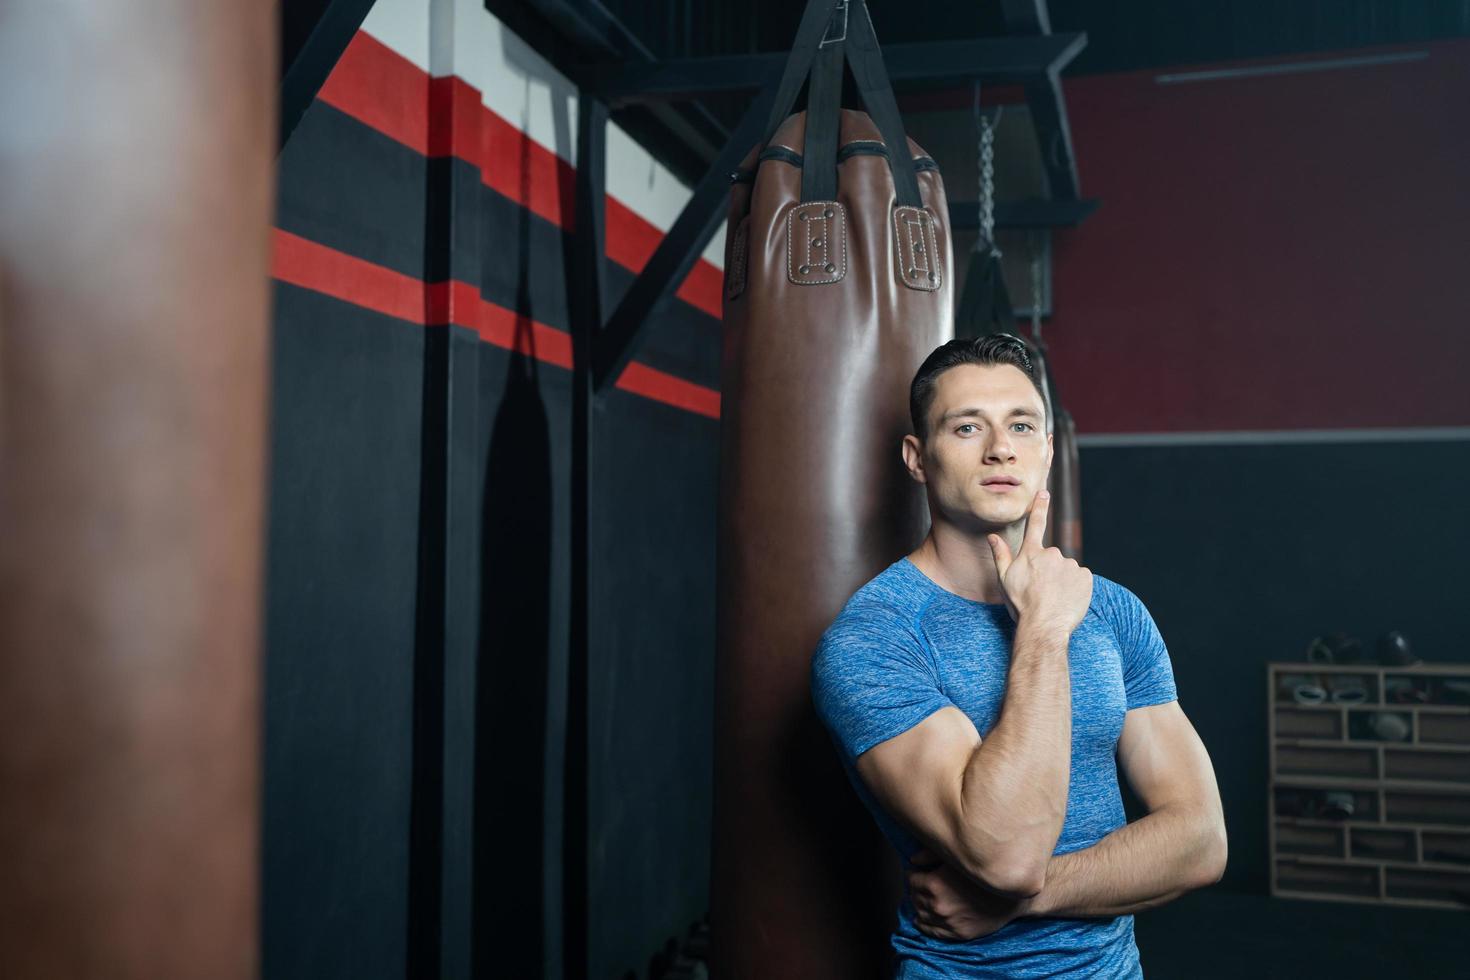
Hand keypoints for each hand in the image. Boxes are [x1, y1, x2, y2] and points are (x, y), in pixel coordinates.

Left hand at [906, 849, 1033, 941]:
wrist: (1012, 896)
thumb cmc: (985, 872)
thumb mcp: (957, 857)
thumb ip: (930, 854)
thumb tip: (912, 860)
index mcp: (934, 884)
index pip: (912, 879)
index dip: (916, 873)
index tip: (919, 872)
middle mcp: (938, 905)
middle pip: (915, 897)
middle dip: (917, 889)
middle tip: (922, 884)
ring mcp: (948, 922)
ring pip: (921, 914)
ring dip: (920, 906)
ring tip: (923, 899)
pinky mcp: (958, 934)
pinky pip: (932, 932)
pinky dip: (925, 925)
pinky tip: (922, 919)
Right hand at [987, 491, 1091, 631]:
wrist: (1044, 626)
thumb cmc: (1021, 605)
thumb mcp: (1004, 580)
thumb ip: (1000, 555)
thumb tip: (992, 536)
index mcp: (1031, 553)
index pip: (1036, 523)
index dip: (1040, 506)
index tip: (1045, 492)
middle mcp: (1052, 554)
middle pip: (1052, 557)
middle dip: (1049, 570)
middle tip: (1041, 590)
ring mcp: (1070, 565)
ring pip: (1067, 569)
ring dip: (1062, 579)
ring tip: (1054, 598)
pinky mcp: (1085, 577)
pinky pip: (1080, 578)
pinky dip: (1076, 587)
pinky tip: (1067, 599)